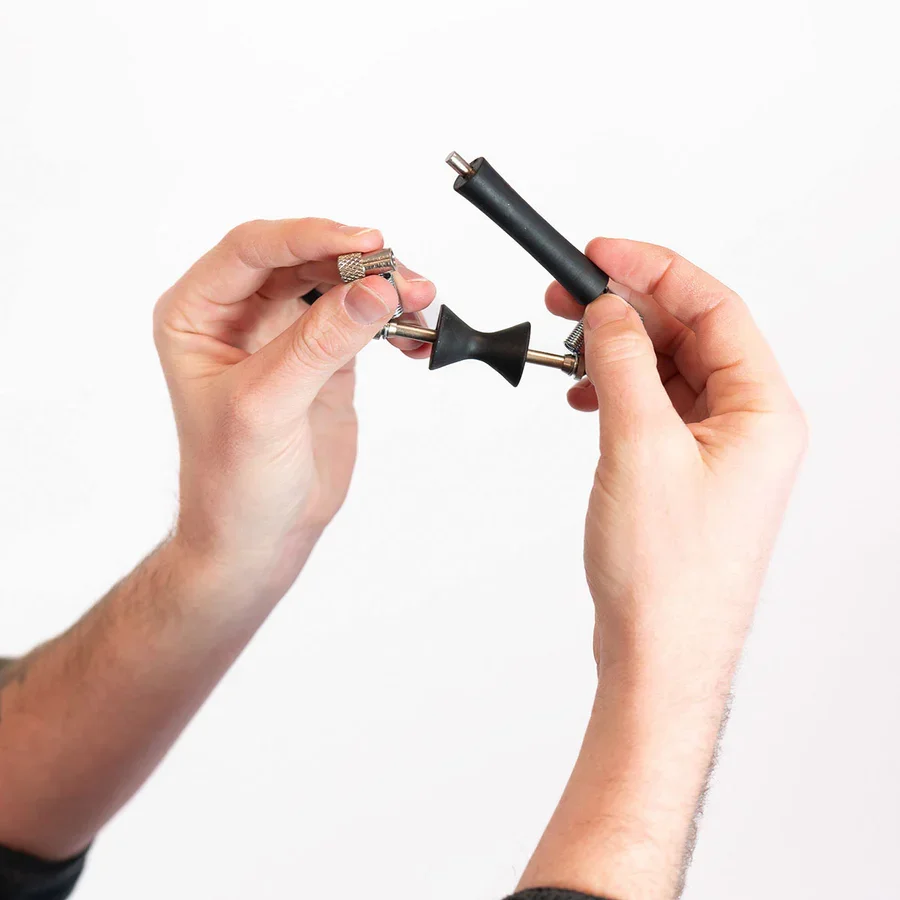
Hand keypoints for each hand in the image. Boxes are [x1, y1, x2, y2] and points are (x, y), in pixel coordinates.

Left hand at [154, 218, 434, 601]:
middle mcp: (240, 314)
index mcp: (198, 314)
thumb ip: (320, 343)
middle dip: (357, 263)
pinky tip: (412, 335)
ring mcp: (286, 333)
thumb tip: (375, 291)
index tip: (364, 245)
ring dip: (383, 288)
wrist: (259, 536)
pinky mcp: (325, 357)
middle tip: (402, 279)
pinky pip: (363, 319)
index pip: (252, 248)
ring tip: (419, 302)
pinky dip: (392, 319)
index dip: (308, 237)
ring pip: (339, 283)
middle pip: (303, 258)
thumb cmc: (231, 481)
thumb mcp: (267, 407)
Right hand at [515, 241, 805, 899]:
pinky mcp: (685, 472)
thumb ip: (623, 366)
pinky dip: (617, 389)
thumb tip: (607, 310)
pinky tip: (584, 392)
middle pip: (691, 334)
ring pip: (669, 370)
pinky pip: (655, 407)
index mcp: (762, 412)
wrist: (659, 653)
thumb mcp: (639, 449)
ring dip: (618, 349)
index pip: (714, 309)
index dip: (655, 270)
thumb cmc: (666, 576)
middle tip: (571, 292)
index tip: (603, 252)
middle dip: (628, 308)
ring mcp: (717, 451)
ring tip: (568, 341)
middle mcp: (748, 426)